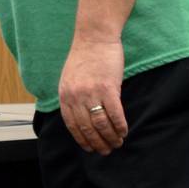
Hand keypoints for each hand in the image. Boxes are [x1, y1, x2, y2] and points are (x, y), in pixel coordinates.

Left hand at [57, 38, 126, 154]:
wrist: (94, 37)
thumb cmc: (84, 57)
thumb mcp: (69, 78)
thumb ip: (73, 97)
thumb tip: (80, 117)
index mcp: (65, 94)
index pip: (71, 125)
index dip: (82, 139)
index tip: (90, 148)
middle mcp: (75, 96)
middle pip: (87, 128)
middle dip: (98, 143)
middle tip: (107, 150)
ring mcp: (91, 92)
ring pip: (101, 124)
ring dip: (111, 137)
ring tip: (117, 142)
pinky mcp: (108, 88)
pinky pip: (115, 114)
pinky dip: (120, 126)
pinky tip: (124, 131)